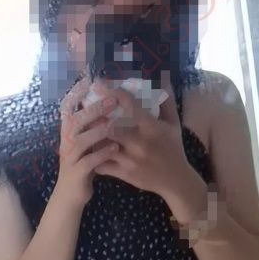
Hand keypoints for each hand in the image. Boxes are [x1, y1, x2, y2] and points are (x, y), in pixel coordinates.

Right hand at [55, 78, 119, 209]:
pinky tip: (115, 149)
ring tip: (114, 125)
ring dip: (97, 132)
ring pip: (80, 140)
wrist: (71, 194)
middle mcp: (65, 141)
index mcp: (68, 131)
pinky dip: (102, 154)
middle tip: (112, 101)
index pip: (68, 107)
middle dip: (93, 110)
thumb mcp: (86, 143)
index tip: (90, 80)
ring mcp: (69, 157)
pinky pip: (88, 161)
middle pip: (74, 120)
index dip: (77, 93)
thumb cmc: (83, 164)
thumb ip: (93, 125)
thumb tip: (109, 104)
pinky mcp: (76, 173)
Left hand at [91, 79, 197, 201]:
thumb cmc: (173, 148)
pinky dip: (93, 156)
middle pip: (109, 126)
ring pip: (102, 146)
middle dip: (95, 116)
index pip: (128, 105)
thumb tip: (163, 78)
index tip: (99, 84)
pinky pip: (101, 164)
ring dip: (91, 136)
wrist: (176, 181)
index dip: (111, 92)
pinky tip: (90, 149)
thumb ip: (166, 101)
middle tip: (84, 107)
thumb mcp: (173, 124)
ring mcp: (130, 160)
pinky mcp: (124, 174)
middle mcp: (139, 143)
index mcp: (151, 127)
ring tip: (82, 127)